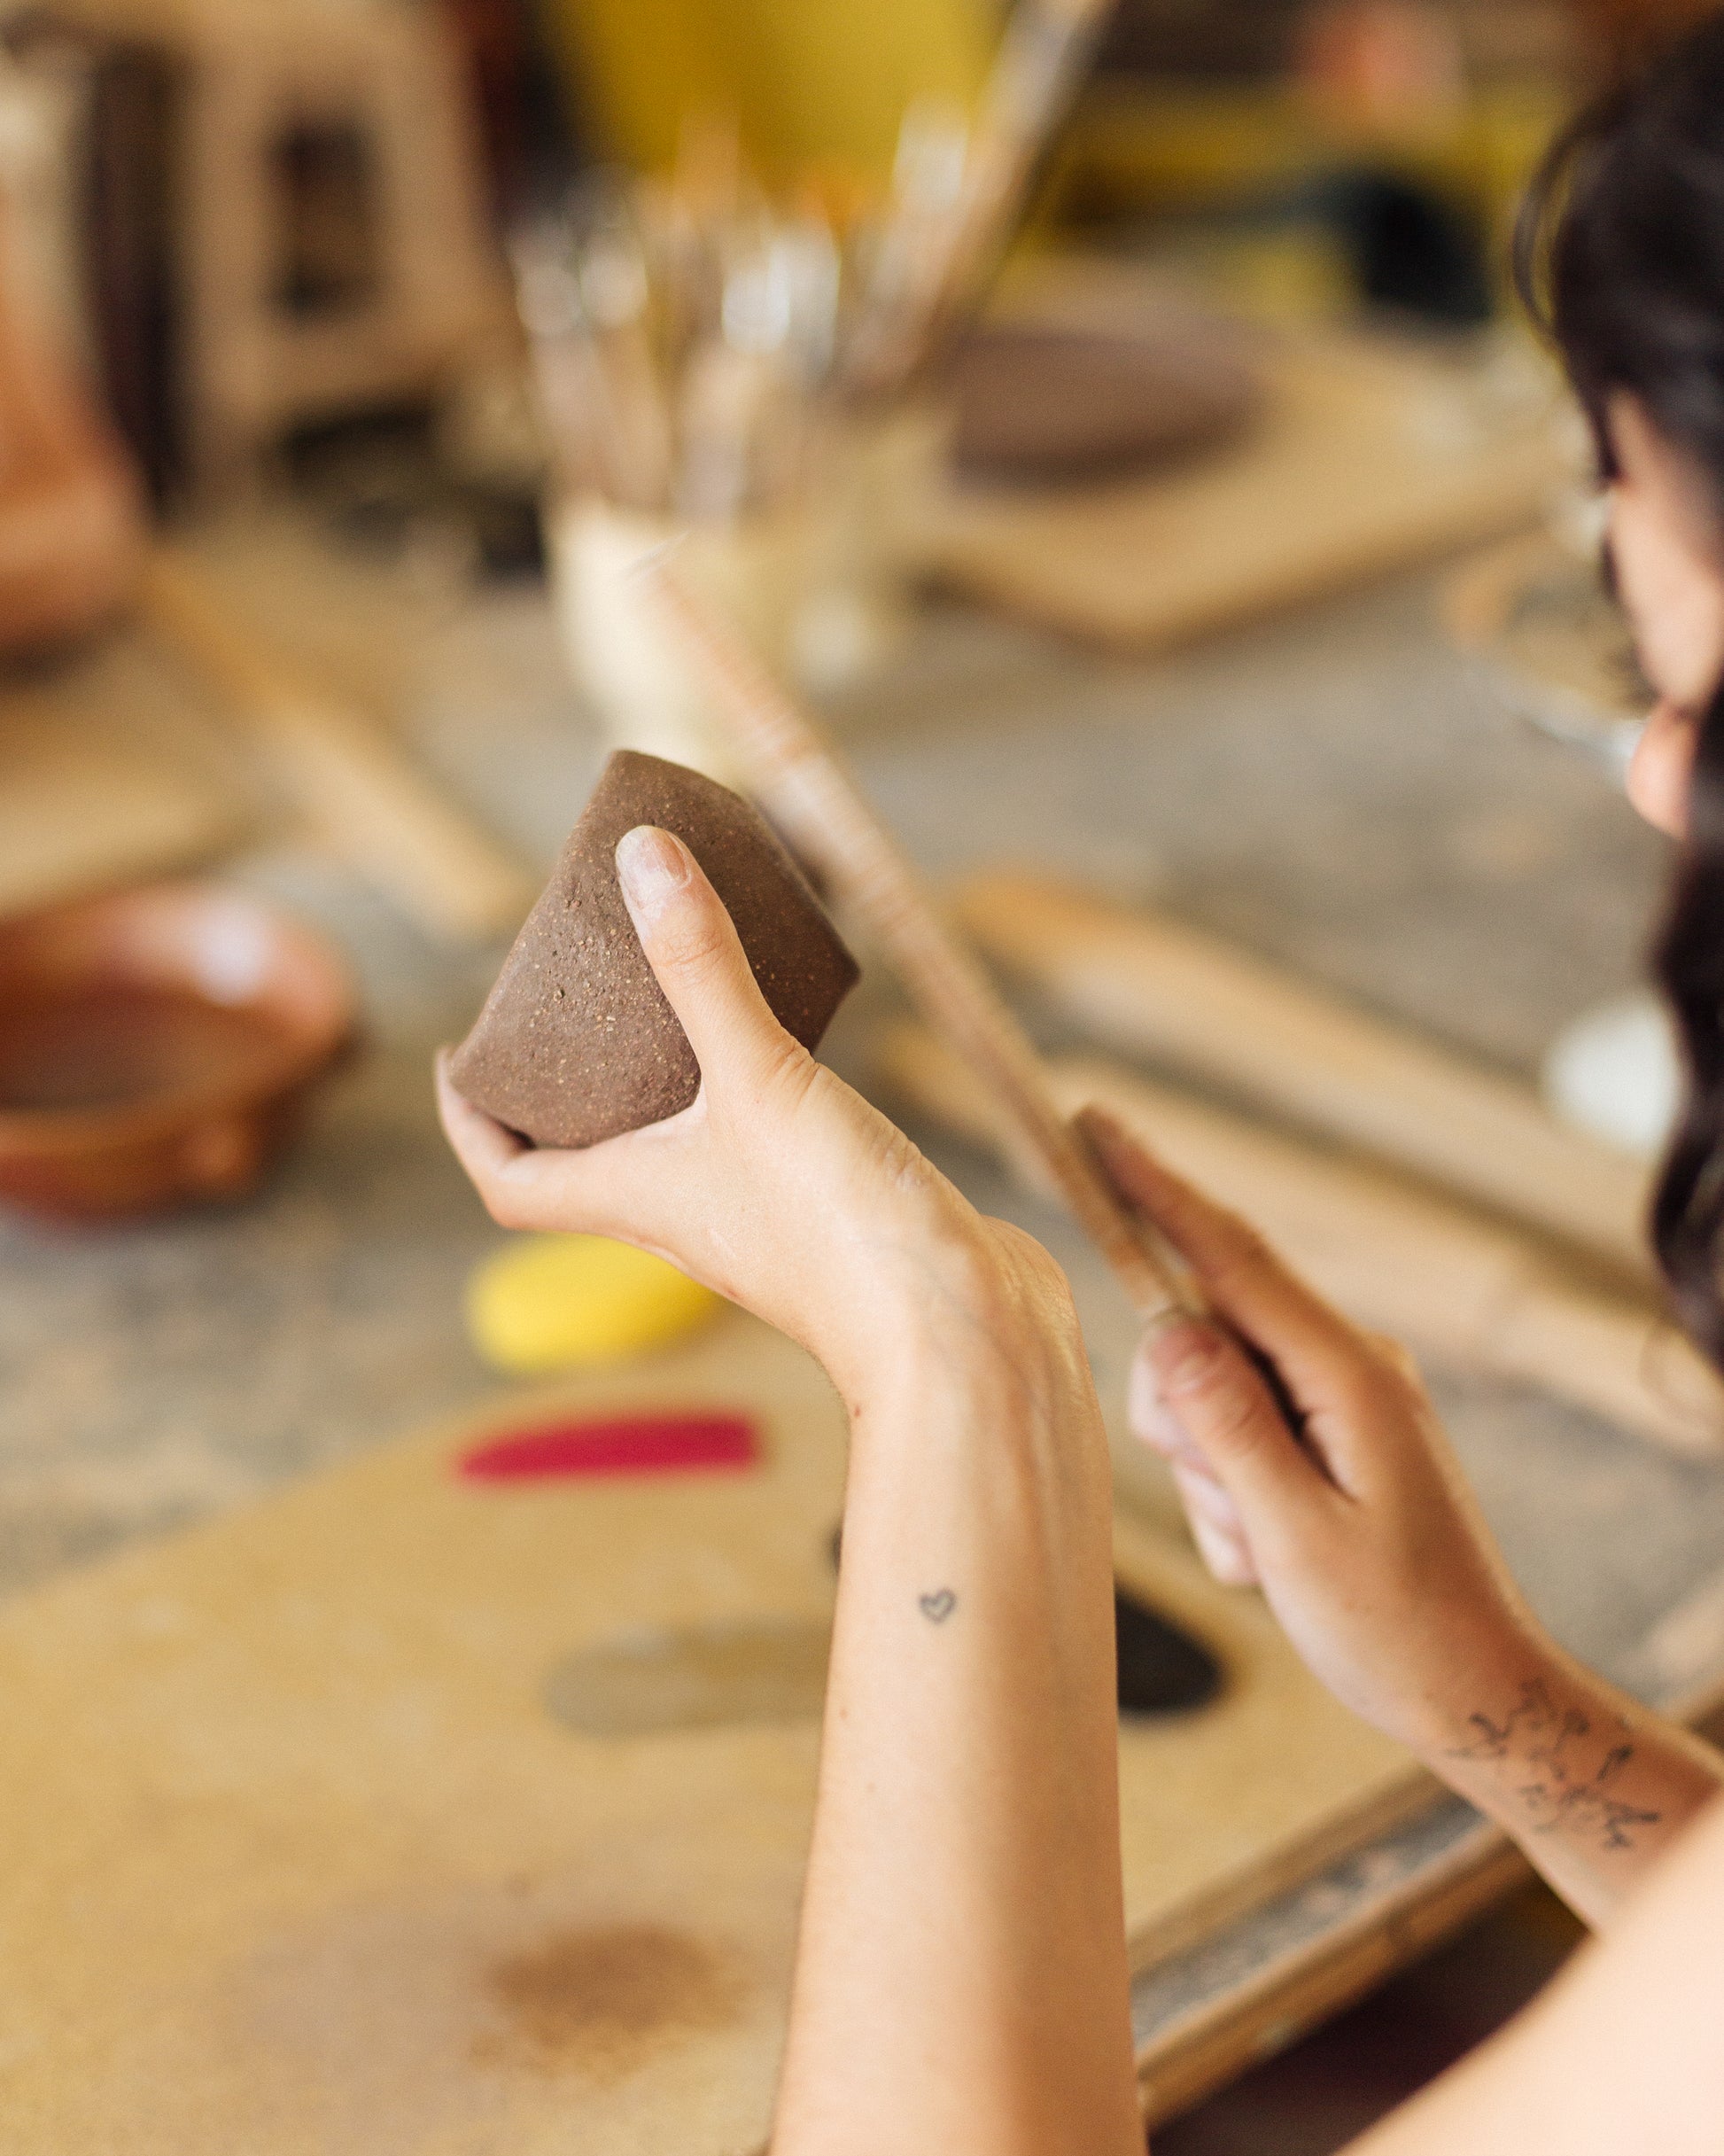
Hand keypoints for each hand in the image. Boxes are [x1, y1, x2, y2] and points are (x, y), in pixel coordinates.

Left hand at [438, 824, 1024, 1397]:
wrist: (962, 1337)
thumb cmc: (842, 1231)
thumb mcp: (760, 1078)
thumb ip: (702, 968)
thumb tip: (640, 856)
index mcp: (639, 1199)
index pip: (510, 1179)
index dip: (469, 1123)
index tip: (461, 1059)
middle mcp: (686, 1218)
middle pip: (590, 1161)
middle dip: (567, 1087)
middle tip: (573, 1003)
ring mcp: (760, 1221)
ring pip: (680, 1150)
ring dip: (660, 1083)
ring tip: (674, 999)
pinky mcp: (831, 1214)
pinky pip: (764, 1142)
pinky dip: (753, 1088)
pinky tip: (793, 1039)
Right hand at [1080, 1105, 1541, 1756]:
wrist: (1477, 1693)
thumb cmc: (1396, 1628)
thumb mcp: (1294, 1535)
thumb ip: (1227, 1426)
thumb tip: (1165, 1330)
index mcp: (1348, 1373)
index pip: (1232, 1257)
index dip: (1159, 1190)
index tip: (1098, 1126)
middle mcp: (1345, 1366)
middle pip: (1202, 1334)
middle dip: (1184, 1421)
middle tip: (1230, 1513)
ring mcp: (1339, 1399)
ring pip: (1209, 1392)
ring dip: (1213, 1476)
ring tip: (1264, 1550)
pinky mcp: (1329, 1434)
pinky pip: (1237, 1436)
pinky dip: (1233, 1499)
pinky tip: (1275, 1560)